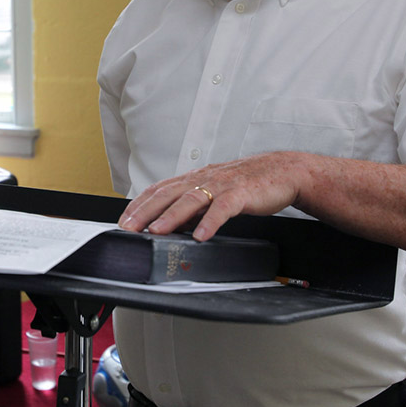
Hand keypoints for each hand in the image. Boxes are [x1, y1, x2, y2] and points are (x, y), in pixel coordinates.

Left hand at [118, 153, 306, 240]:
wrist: (282, 171)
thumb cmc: (247, 183)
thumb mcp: (214, 192)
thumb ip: (194, 206)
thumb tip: (172, 224)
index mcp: (194, 178)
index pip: (159, 189)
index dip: (139, 204)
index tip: (123, 220)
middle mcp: (203, 179)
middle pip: (168, 194)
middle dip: (145, 211)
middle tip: (128, 228)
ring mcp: (221, 185)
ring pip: (191, 199)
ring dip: (171, 216)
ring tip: (156, 230)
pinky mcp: (241, 194)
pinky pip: (223, 208)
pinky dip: (210, 222)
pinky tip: (201, 235)